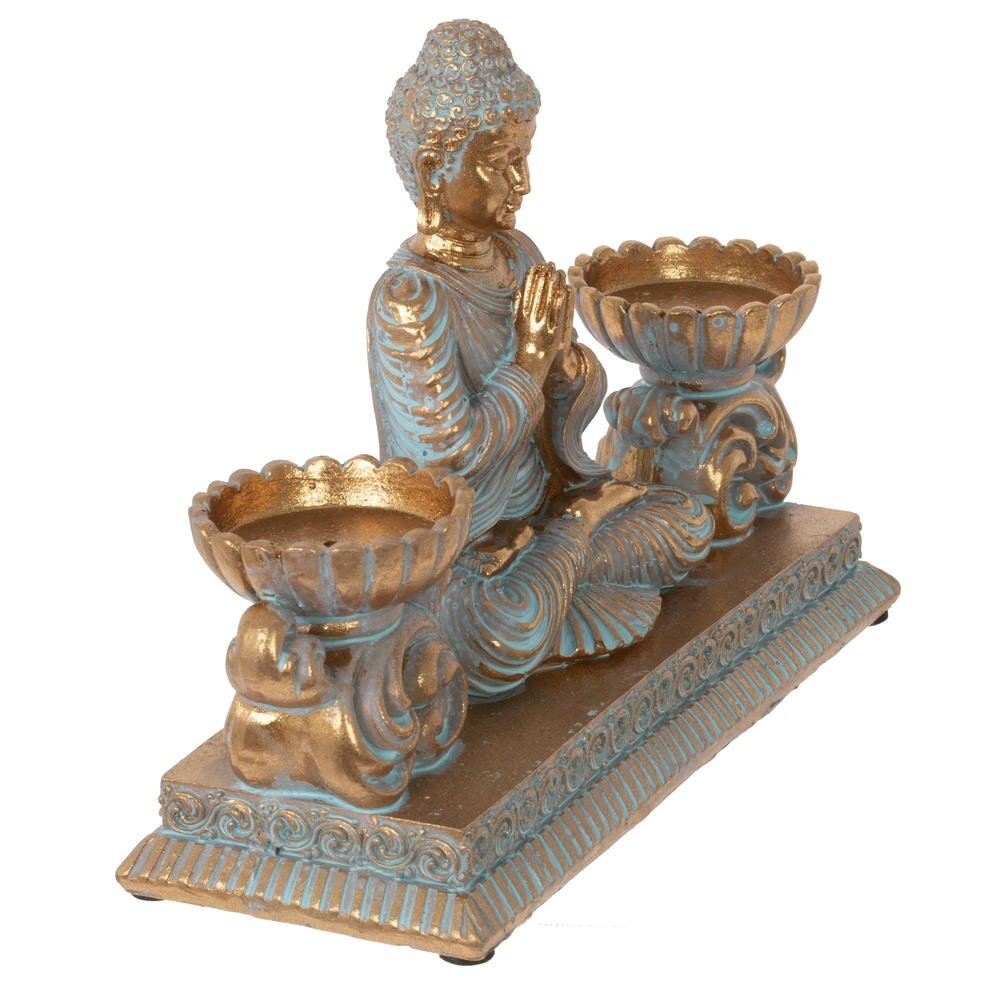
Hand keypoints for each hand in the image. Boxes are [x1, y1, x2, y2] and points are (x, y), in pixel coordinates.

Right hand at [513, 262, 573, 383]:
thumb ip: (516, 305)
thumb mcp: (515, 323)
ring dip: (554, 283)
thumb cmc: (521, 344)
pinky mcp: (554, 334)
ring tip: (558, 270)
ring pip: (549, 299)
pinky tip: (565, 287)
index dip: (532, 277)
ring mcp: (542, 327)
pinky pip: (559, 312)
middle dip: (544, 276)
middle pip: (538, 293)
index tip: (537, 265)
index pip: (526, 291)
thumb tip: (516, 287)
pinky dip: (562, 298)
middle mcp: (530, 320)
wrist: (529, 368)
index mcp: (519, 316)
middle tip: (549, 262)